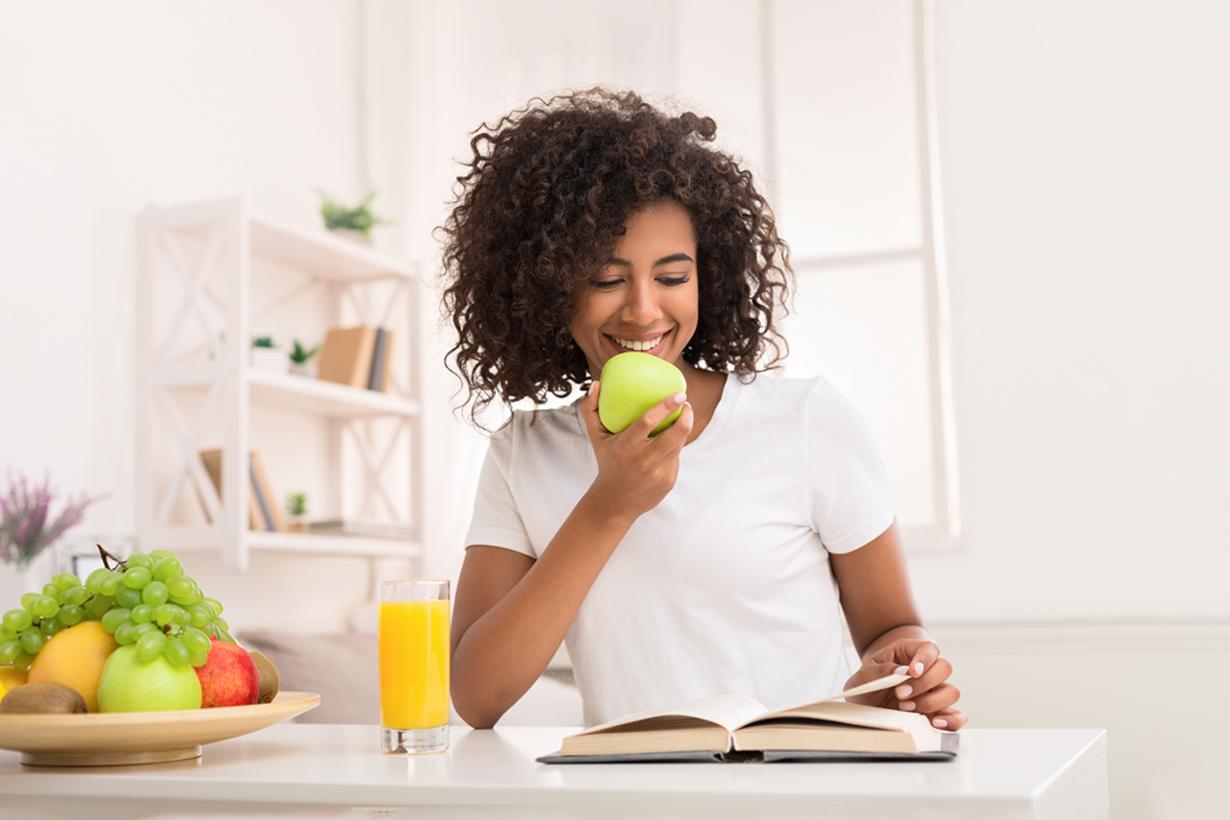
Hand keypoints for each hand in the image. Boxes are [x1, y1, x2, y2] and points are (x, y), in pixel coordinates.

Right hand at [579, 380, 693, 519]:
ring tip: (682, 416)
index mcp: (626, 446)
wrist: (614, 502)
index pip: (648, 421)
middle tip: (685, 403)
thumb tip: (597, 384)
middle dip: (688, 415)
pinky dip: (674, 447)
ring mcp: (659, 472)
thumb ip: (590, 410)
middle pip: (677, 433)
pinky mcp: (669, 481)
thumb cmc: (607, 462)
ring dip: (683, 428)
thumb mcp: (595, 438)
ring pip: (679, 444)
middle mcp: (644, 460)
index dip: (666, 406)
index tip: (678, 394)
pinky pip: (676, 457)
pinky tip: (670, 441)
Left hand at [843, 638, 966, 730]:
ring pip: (952, 692)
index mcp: (910, 654)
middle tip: (900, 694)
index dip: (925, 659)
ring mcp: (935, 692)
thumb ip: (881, 670)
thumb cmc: (868, 684)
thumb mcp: (865, 674)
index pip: (929, 648)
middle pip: (944, 668)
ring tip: (905, 708)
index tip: (912, 672)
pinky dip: (951, 721)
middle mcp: (927, 671)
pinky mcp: (938, 713)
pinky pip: (957, 717)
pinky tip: (934, 723)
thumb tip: (902, 672)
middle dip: (923, 683)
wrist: (865, 704)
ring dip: (931, 702)